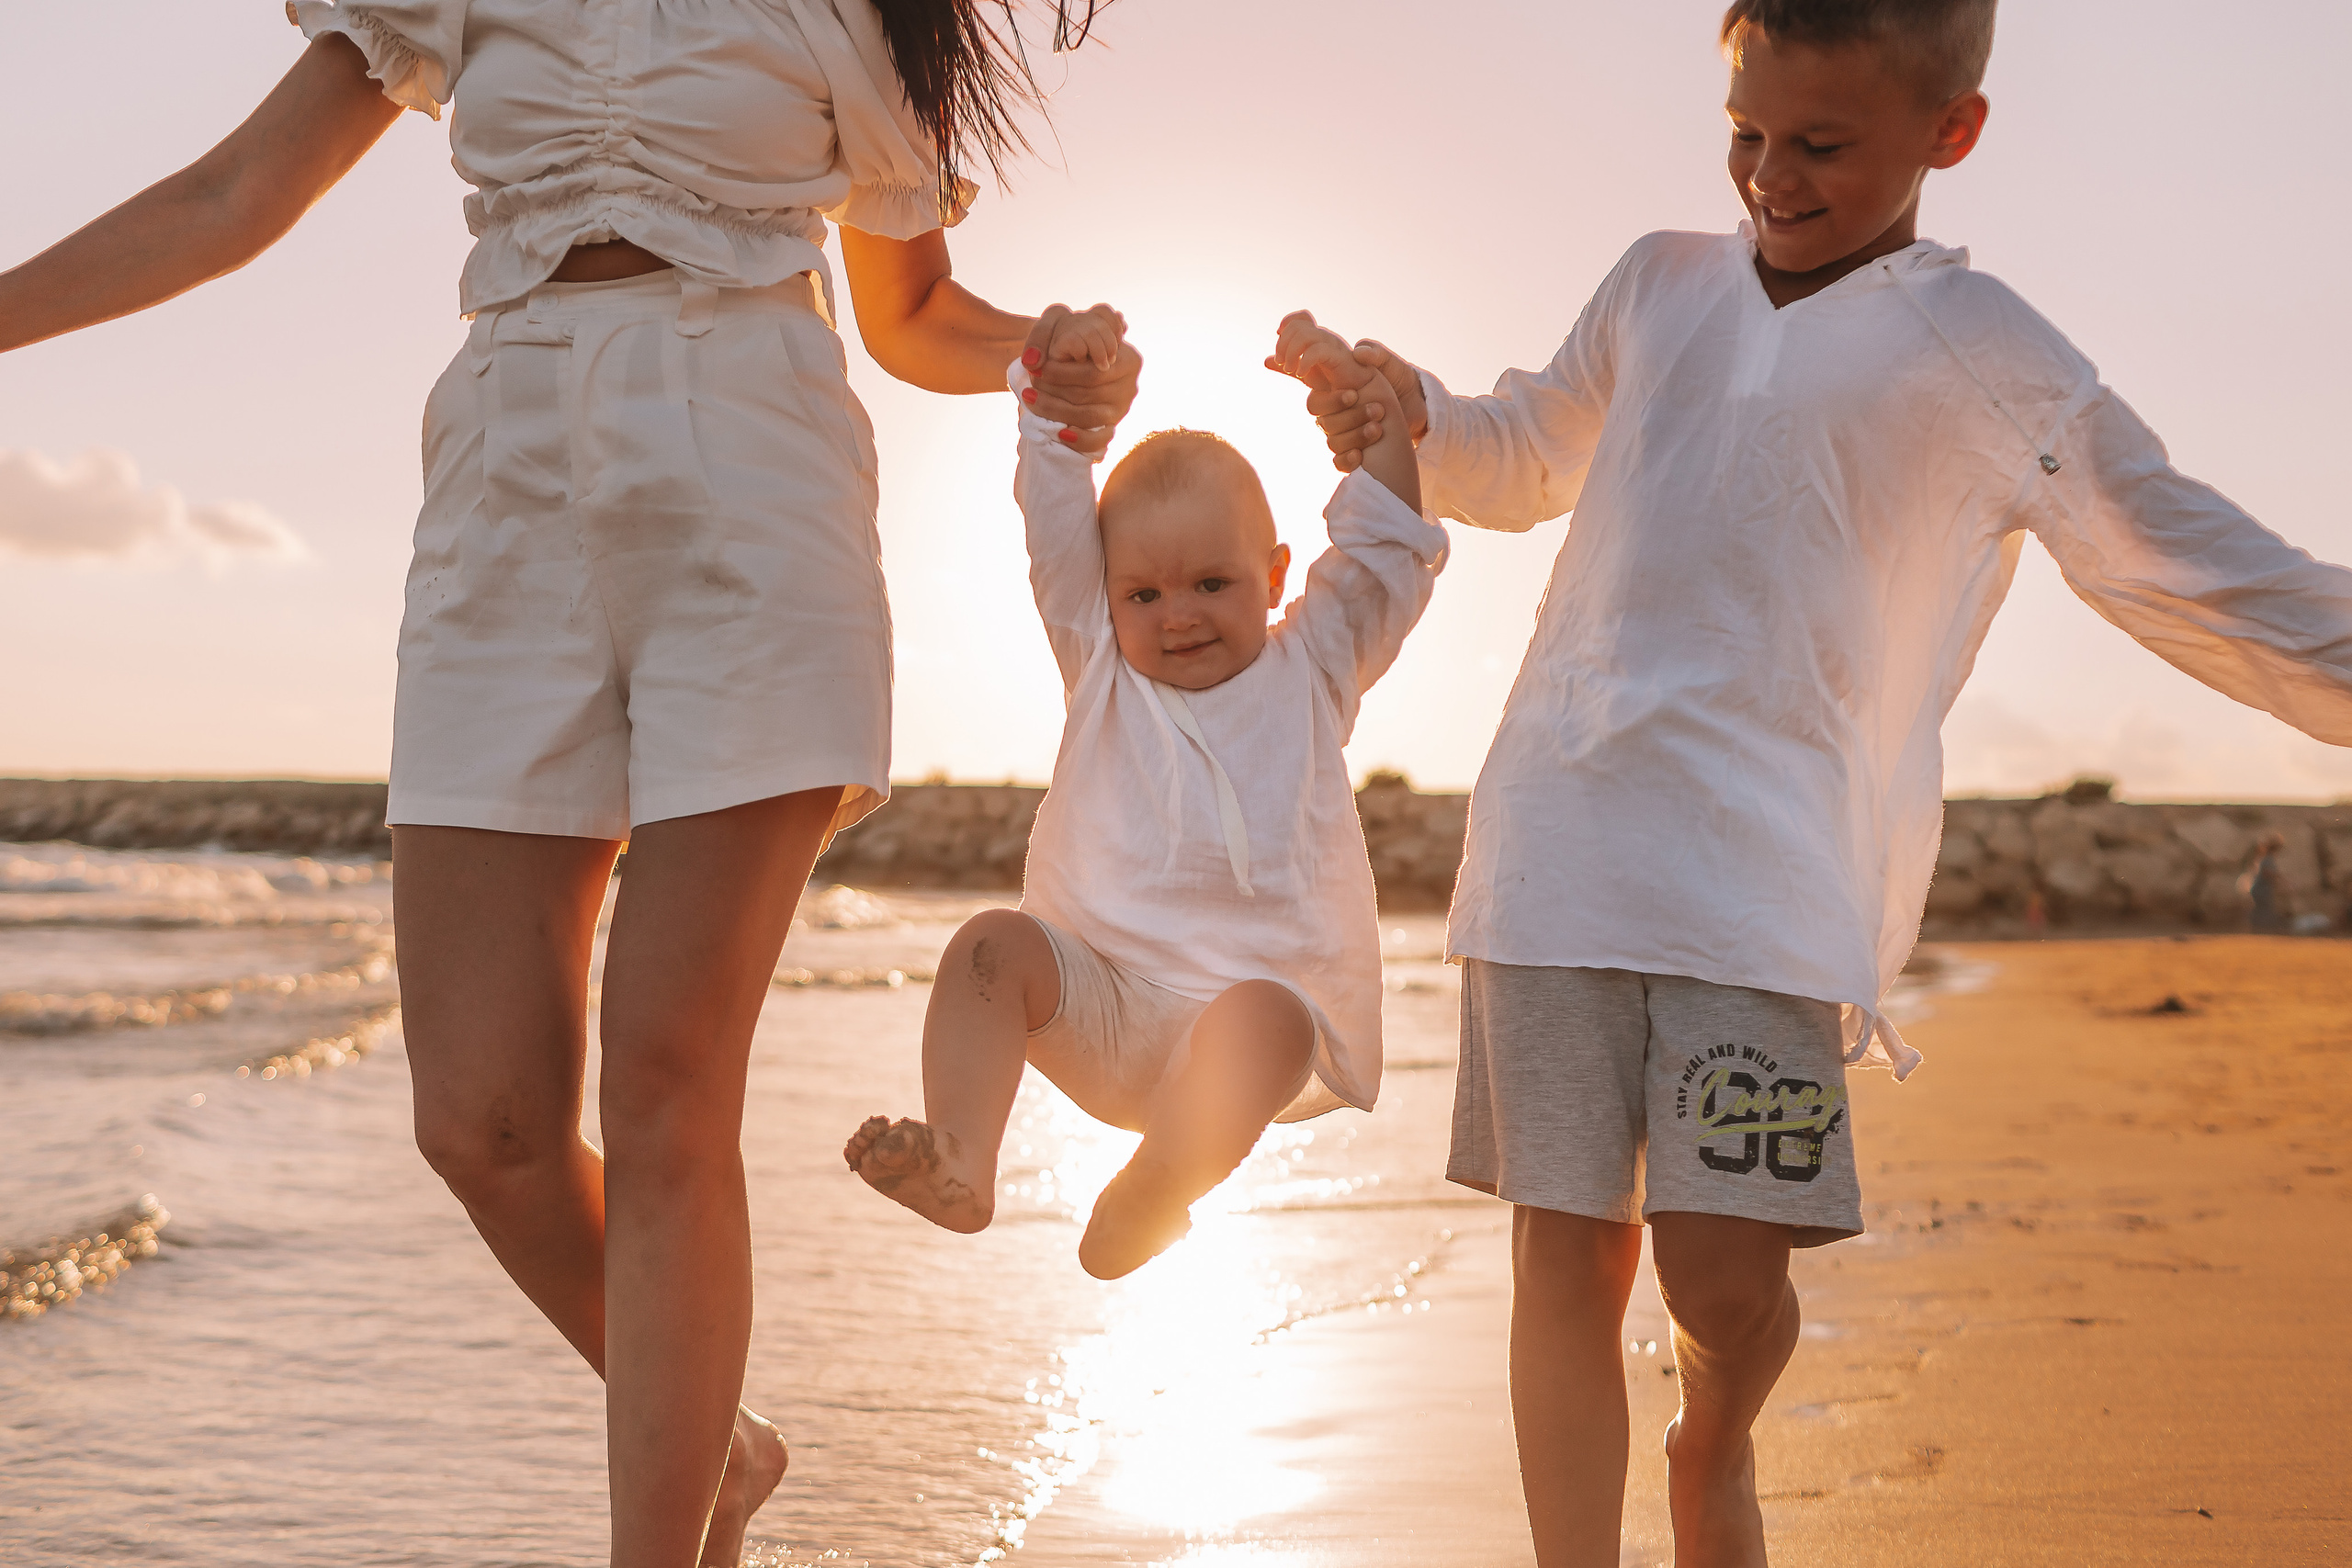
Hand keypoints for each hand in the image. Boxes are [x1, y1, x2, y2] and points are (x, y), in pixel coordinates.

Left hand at [1022, 303, 1141, 455]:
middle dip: (1055, 392)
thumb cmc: (1065, 337)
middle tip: (1030, 386)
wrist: (1067, 357)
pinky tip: (1059, 433)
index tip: (1036, 371)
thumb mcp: (1056, 322)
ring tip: (1030, 400)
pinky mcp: (1111, 427)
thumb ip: (1044, 332)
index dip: (1061, 374)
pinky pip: (1099, 441)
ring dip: (1056, 411)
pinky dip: (1079, 440)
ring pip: (1090, 416)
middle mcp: (1130, 385)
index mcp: (1127, 357)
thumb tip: (1033, 361)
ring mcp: (1121, 408)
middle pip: (1090, 394)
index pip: (1092, 372)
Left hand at [1265, 309, 1378, 393]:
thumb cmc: (1334, 384)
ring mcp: (1333, 345)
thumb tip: (1266, 361)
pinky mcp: (1339, 357)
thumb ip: (1287, 366)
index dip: (1287, 322)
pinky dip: (1304, 361)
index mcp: (1317, 339)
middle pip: (1297, 326)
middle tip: (1283, 363)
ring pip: (1305, 334)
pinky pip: (1317, 350)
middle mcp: (1325, 338)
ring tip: (1291, 369)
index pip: (1302, 318)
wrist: (1358, 398)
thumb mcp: (1304, 374)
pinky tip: (1301, 374)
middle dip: (1283, 344)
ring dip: (1291, 352)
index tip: (1278, 336)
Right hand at [1304, 339, 1427, 474]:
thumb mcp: (1391, 364)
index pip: (1316, 401)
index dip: (1331, 401)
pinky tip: (1361, 455)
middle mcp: (1335, 415)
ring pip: (1333, 443)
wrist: (1418, 405)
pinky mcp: (1354, 453)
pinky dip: (1348, 460)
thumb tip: (1358, 353)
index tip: (1354, 395)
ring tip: (1379, 428)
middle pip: (1324, 423)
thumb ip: (1376, 354)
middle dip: (1350, 417)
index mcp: (1335, 392)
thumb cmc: (1399, 379)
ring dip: (1356, 436)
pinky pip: (1339, 463)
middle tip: (1378, 409)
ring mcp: (1344, 435)